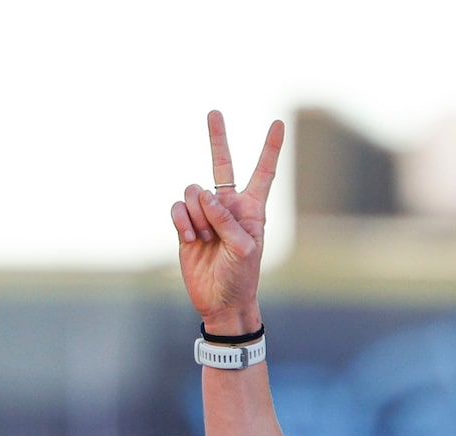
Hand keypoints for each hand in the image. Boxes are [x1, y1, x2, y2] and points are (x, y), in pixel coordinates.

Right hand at [170, 110, 281, 330]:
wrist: (220, 301)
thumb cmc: (241, 277)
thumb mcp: (243, 250)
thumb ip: (227, 220)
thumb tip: (205, 195)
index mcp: (251, 209)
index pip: (263, 172)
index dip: (269, 148)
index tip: (278, 123)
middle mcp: (228, 205)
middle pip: (221, 164)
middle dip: (217, 138)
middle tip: (214, 112)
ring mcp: (205, 214)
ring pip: (193, 191)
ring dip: (198, 216)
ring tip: (206, 239)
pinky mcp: (185, 224)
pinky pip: (177, 208)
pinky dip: (182, 222)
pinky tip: (191, 240)